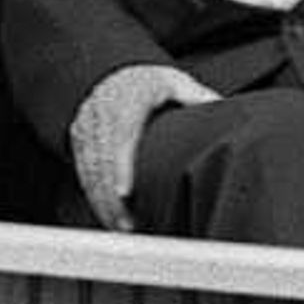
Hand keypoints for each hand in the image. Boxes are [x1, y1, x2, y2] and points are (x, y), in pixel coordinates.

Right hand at [69, 63, 218, 230]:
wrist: (118, 75)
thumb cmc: (153, 86)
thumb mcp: (176, 85)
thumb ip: (198, 99)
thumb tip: (224, 112)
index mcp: (129, 96)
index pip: (122, 133)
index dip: (121, 165)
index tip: (125, 192)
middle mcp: (102, 108)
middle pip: (101, 157)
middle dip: (110, 194)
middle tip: (127, 225)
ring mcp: (87, 123)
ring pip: (89, 167)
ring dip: (101, 199)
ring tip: (120, 228)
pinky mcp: (79, 136)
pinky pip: (82, 168)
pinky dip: (93, 193)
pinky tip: (107, 215)